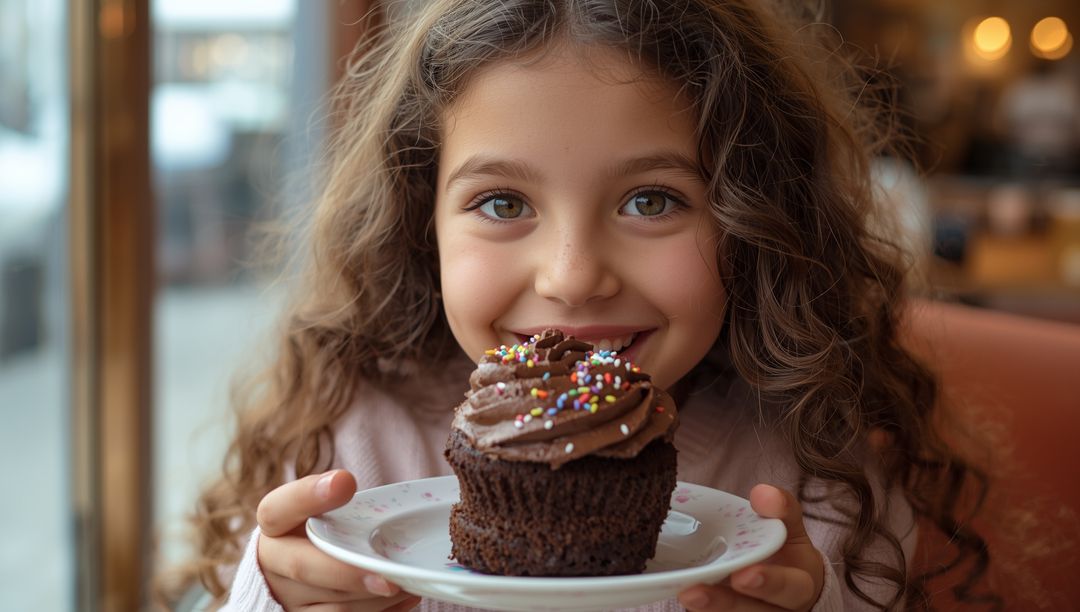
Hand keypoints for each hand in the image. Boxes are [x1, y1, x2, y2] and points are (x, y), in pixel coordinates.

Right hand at [257, 469, 420, 610]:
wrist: (294, 572)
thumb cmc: (318, 530)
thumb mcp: (318, 507)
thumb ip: (330, 494)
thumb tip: (344, 483)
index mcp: (274, 524)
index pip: (278, 508)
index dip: (308, 495)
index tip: (344, 481)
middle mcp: (272, 563)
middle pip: (303, 567)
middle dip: (347, 573)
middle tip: (388, 579)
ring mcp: (287, 598)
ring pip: (331, 605)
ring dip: (373, 598)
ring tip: (405, 583)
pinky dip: (380, 611)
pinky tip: (404, 598)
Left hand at [678, 484, 823, 610]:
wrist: (790, 586)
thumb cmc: (787, 554)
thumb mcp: (792, 530)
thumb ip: (781, 509)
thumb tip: (762, 492)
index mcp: (799, 586)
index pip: (791, 587)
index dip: (769, 583)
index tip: (743, 575)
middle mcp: (777, 610)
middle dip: (725, 603)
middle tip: (695, 592)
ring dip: (707, 608)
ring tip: (683, 594)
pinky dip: (698, 611)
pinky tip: (678, 594)